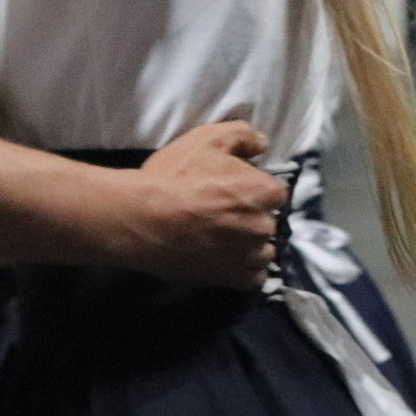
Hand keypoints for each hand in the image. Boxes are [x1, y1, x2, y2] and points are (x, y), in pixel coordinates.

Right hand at [119, 120, 286, 288]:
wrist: (140, 218)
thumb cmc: (174, 176)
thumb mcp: (207, 139)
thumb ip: (243, 136)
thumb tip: (263, 143)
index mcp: (263, 192)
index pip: (276, 193)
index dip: (256, 191)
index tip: (235, 192)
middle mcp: (263, 225)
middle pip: (268, 222)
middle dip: (252, 218)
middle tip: (223, 216)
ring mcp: (249, 255)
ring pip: (263, 251)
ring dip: (250, 246)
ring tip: (224, 241)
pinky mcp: (233, 279)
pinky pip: (254, 278)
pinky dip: (245, 271)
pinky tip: (226, 261)